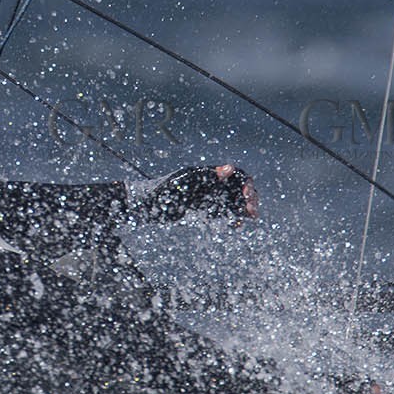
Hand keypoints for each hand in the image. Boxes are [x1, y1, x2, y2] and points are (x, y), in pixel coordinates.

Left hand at [136, 165, 258, 225]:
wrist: (141, 206)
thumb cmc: (158, 192)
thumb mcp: (182, 184)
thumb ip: (205, 176)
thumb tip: (229, 168)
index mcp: (204, 175)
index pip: (233, 174)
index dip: (245, 184)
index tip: (248, 197)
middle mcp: (206, 184)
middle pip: (235, 188)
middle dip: (247, 198)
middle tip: (252, 212)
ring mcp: (203, 196)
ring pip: (230, 201)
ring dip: (241, 208)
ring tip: (250, 218)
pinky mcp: (198, 209)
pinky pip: (219, 212)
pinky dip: (229, 217)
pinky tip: (236, 225)